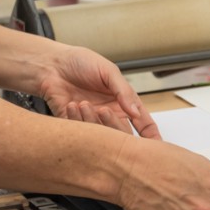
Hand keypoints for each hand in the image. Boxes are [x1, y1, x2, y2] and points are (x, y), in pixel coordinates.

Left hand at [36, 45, 160, 138]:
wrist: (52, 65)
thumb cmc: (80, 62)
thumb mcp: (108, 71)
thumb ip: (124, 91)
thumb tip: (136, 112)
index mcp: (123, 102)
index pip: (143, 124)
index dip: (152, 137)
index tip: (157, 147)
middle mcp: (110, 115)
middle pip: (124, 136)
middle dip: (116, 128)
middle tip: (104, 112)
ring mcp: (93, 122)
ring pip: (102, 137)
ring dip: (93, 120)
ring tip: (83, 102)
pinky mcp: (75, 127)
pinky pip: (82, 134)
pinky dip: (78, 120)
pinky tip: (72, 104)